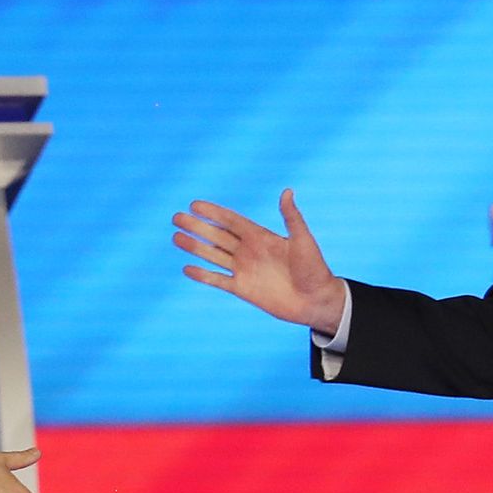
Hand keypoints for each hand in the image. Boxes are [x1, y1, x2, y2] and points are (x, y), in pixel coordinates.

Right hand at [173, 190, 345, 333]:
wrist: (316, 301)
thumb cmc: (314, 268)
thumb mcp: (303, 240)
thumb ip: (291, 218)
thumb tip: (287, 191)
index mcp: (261, 236)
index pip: (231, 220)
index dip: (213, 212)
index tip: (194, 204)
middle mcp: (249, 251)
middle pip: (217, 235)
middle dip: (197, 226)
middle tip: (176, 217)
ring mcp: (244, 270)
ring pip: (213, 255)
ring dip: (195, 246)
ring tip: (176, 237)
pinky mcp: (243, 289)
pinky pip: (218, 280)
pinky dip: (203, 275)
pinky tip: (187, 268)